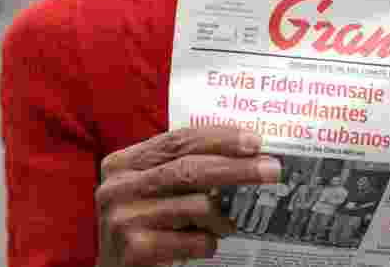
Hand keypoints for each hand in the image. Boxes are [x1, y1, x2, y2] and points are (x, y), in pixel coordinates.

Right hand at [96, 127, 279, 265]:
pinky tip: (206, 244)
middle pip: (189, 169)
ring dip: (223, 217)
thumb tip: (243, 153)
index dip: (219, 138)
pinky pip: (193, 240)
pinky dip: (209, 242)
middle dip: (237, 168)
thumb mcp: (151, 189)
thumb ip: (179, 168)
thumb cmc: (143, 224)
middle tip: (272, 169)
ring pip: (197, 206)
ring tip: (230, 224)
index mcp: (122, 164)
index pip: (177, 140)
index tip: (254, 141)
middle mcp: (117, 188)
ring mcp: (123, 219)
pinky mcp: (135, 250)